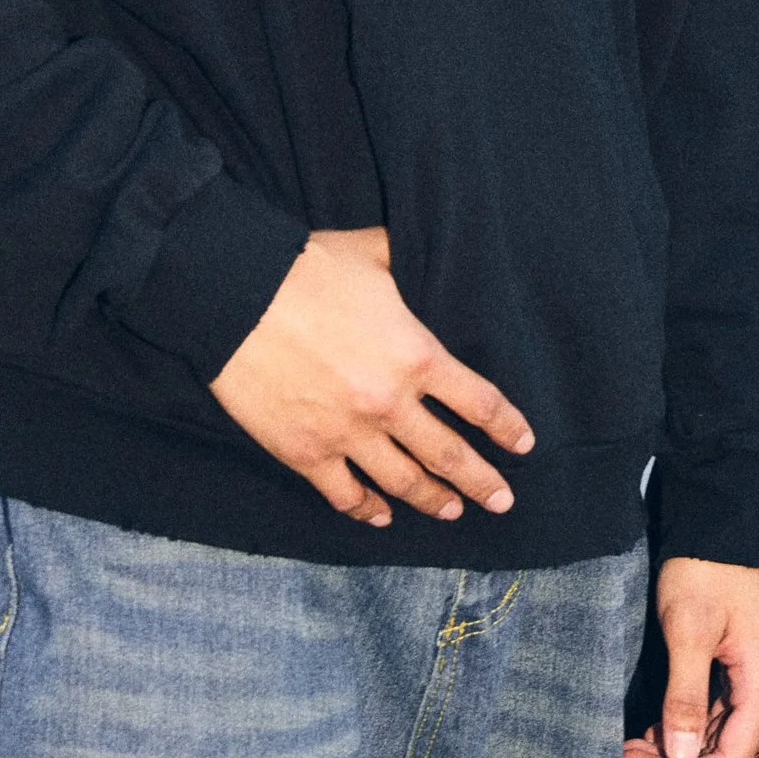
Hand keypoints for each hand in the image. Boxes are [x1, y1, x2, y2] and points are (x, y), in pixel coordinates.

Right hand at [210, 225, 532, 527]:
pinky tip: (381, 515)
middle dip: (482, 482)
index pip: (480, 403)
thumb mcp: (375, 253)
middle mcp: (391, 403)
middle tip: (502, 501)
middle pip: (450, 455)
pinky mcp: (305, 451)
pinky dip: (366, 509)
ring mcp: (347, 433)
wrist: (235, 297)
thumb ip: (409, 258)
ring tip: (451, 511)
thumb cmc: (308, 269)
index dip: (507, 427)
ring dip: (431, 500)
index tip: (522, 445)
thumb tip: (426, 242)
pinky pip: (344, 493)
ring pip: (402, 482)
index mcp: (417, 356)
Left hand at [624, 560, 758, 757]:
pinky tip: (656, 726)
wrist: (725, 518)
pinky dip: (689, 721)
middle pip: (728, 745)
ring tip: (631, 748)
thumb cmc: (707, 570)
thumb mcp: (688, 632)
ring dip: (679, 744)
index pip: (733, 754)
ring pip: (723, 728)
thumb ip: (685, 699)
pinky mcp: (750, 659)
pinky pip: (723, 705)